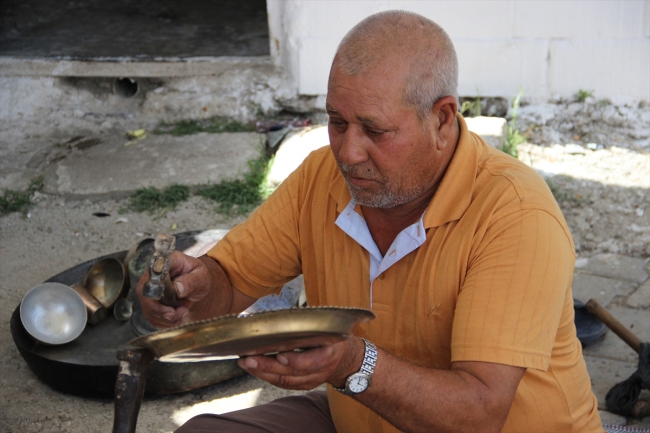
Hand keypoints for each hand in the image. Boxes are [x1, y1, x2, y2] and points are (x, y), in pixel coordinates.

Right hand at [136, 251, 216, 326]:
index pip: (154, 272)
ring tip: (183, 312)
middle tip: (179, 313)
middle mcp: (153, 274)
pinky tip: (178, 316)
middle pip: (146, 294)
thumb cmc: (199, 277)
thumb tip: (177, 288)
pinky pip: (153, 317)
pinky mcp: (150, 303)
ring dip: (167, 317)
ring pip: (149, 309)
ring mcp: (149, 289)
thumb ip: (192, 281)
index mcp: (167, 261)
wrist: (197, 285)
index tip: (167, 301)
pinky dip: (166, 321)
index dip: (156, 287)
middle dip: (161, 310)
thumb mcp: (202, 276)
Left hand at [237, 336, 364, 389]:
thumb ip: (312, 326)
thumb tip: (285, 317)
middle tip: (248, 358)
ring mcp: (311, 380)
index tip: (279, 355)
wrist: (348, 361)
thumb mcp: (331, 329)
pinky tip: (254, 368)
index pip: (311, 362)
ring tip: (245, 362)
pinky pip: (283, 383)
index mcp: (328, 354)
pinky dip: (267, 376)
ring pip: (284, 380)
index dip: (294, 360)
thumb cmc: (336, 339)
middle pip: (291, 373)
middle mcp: (319, 371)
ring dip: (262, 372)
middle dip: (267, 366)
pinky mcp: (303, 385)